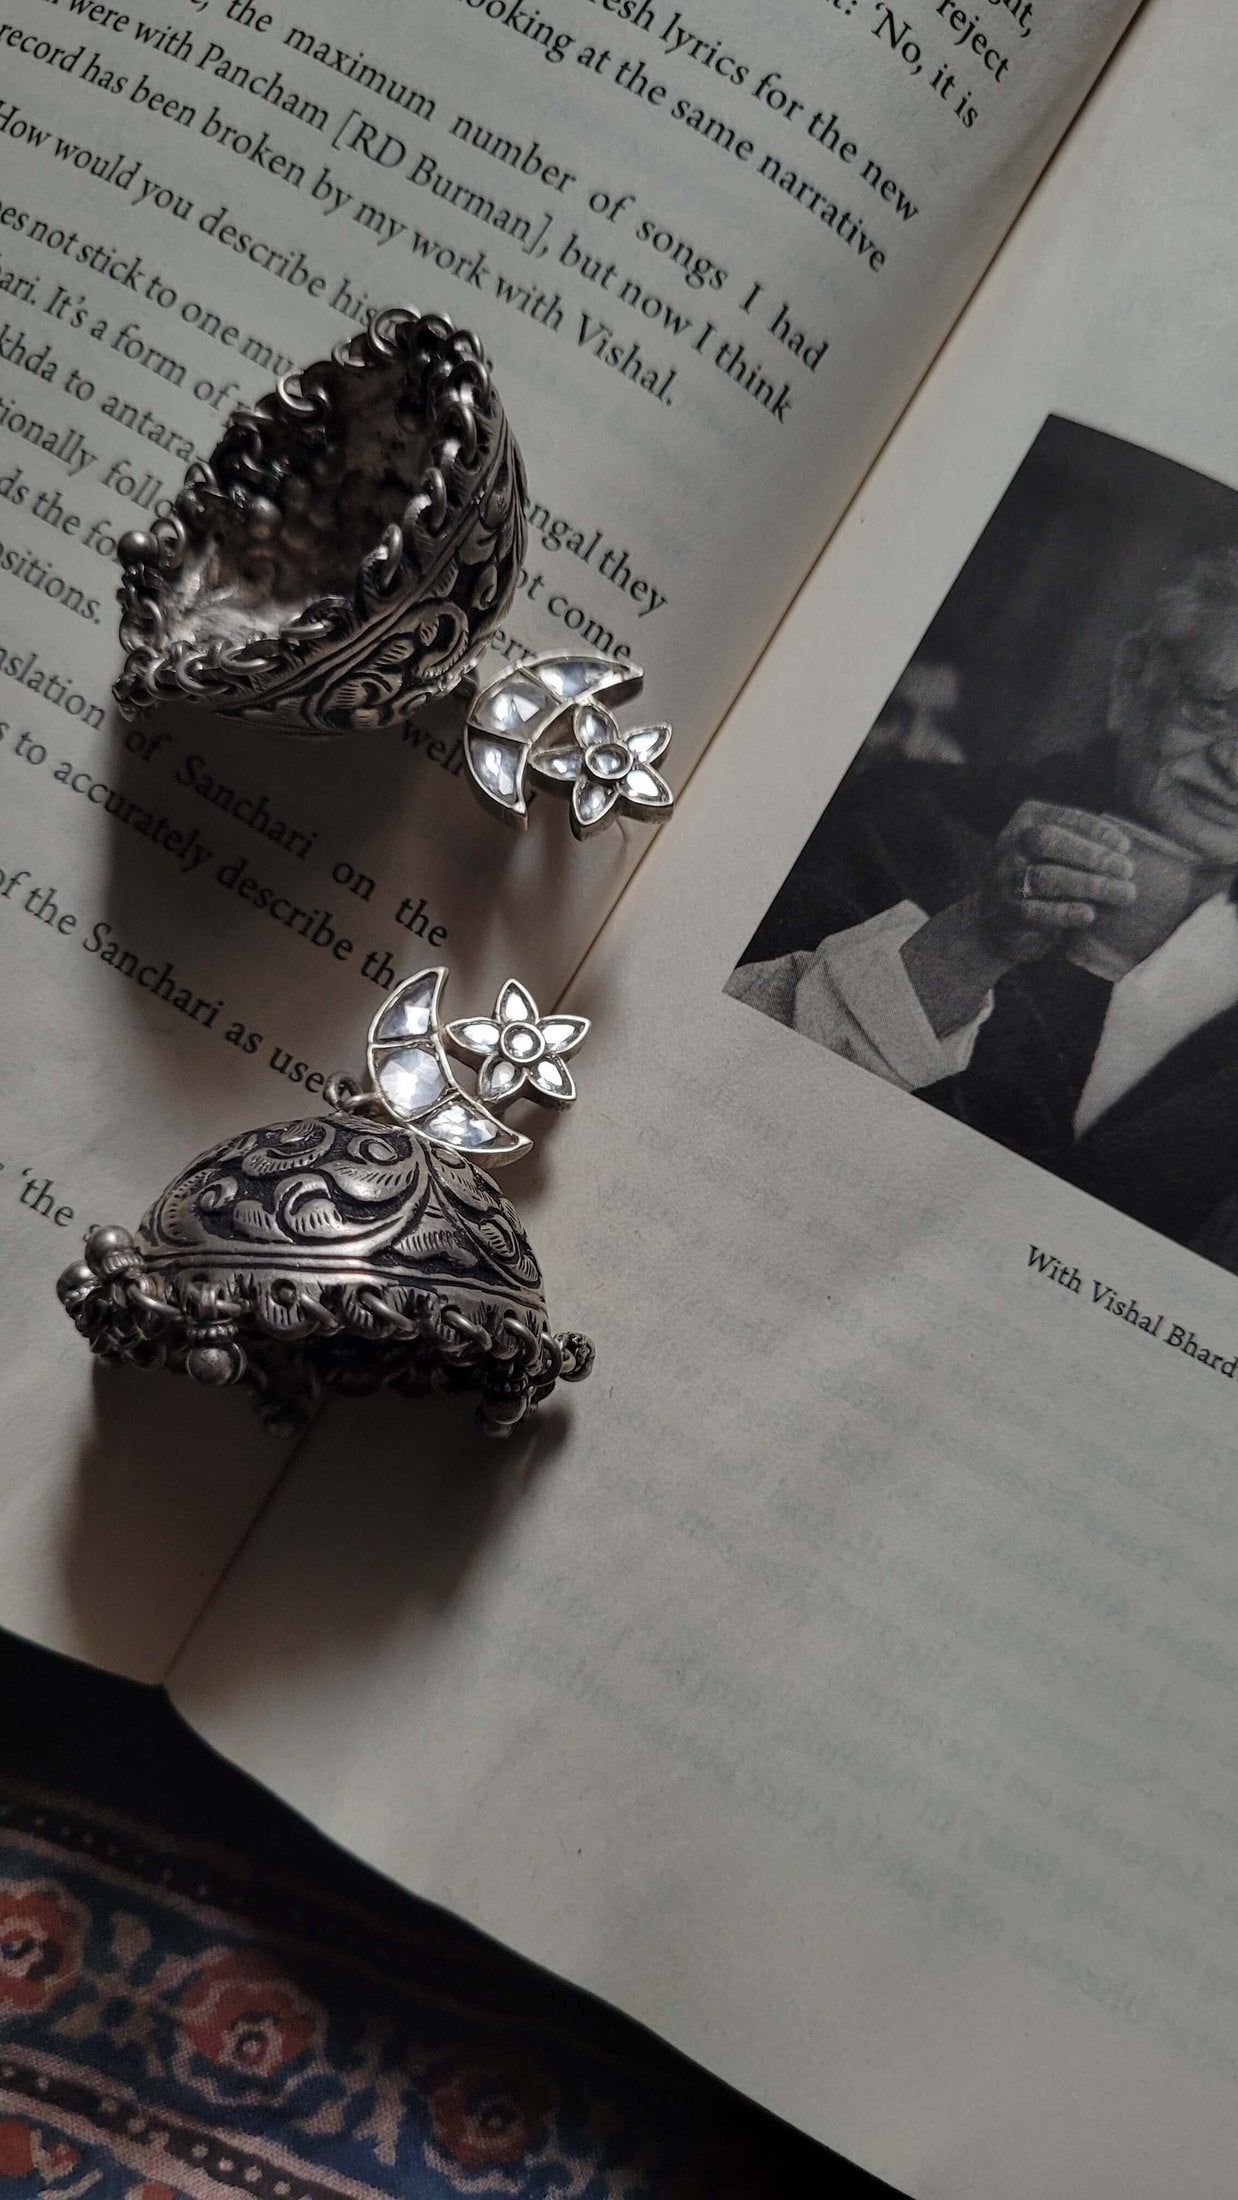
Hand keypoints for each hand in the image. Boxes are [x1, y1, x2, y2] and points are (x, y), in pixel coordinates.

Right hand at [980, 802, 1135, 961]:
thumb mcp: (1054, 849)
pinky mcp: (1005, 910)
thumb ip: (1080, 842)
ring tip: (1123, 894)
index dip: (1096, 830)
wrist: (997, 917)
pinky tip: (1089, 914)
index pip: (1063, 817)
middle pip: (1049, 841)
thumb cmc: (1041, 874)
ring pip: (1046, 877)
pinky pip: (1036, 910)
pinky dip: (1065, 912)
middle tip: (1126, 870)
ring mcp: (1003, 877)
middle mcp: (1010, 844)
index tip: (1125, 846)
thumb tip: (1125, 851)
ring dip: (1089, 885)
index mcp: (1026, 820)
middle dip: (1091, 855)